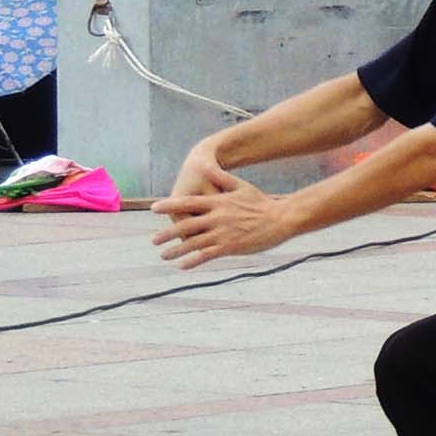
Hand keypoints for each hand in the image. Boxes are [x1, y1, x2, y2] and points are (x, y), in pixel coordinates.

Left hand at [151, 163, 293, 268]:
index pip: (188, 203)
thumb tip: (209, 169)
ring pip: (192, 243)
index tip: (154, 208)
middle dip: (167, 234)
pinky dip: (192, 261)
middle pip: (185, 226)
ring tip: (164, 256)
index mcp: (218, 202)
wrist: (282, 219)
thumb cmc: (262, 203)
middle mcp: (217, 217)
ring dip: (175, 251)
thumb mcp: (242, 187)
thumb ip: (223, 179)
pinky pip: (206, 255)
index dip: (169, 205)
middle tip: (154, 240)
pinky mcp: (230, 247)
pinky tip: (183, 265)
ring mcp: (222, 233)